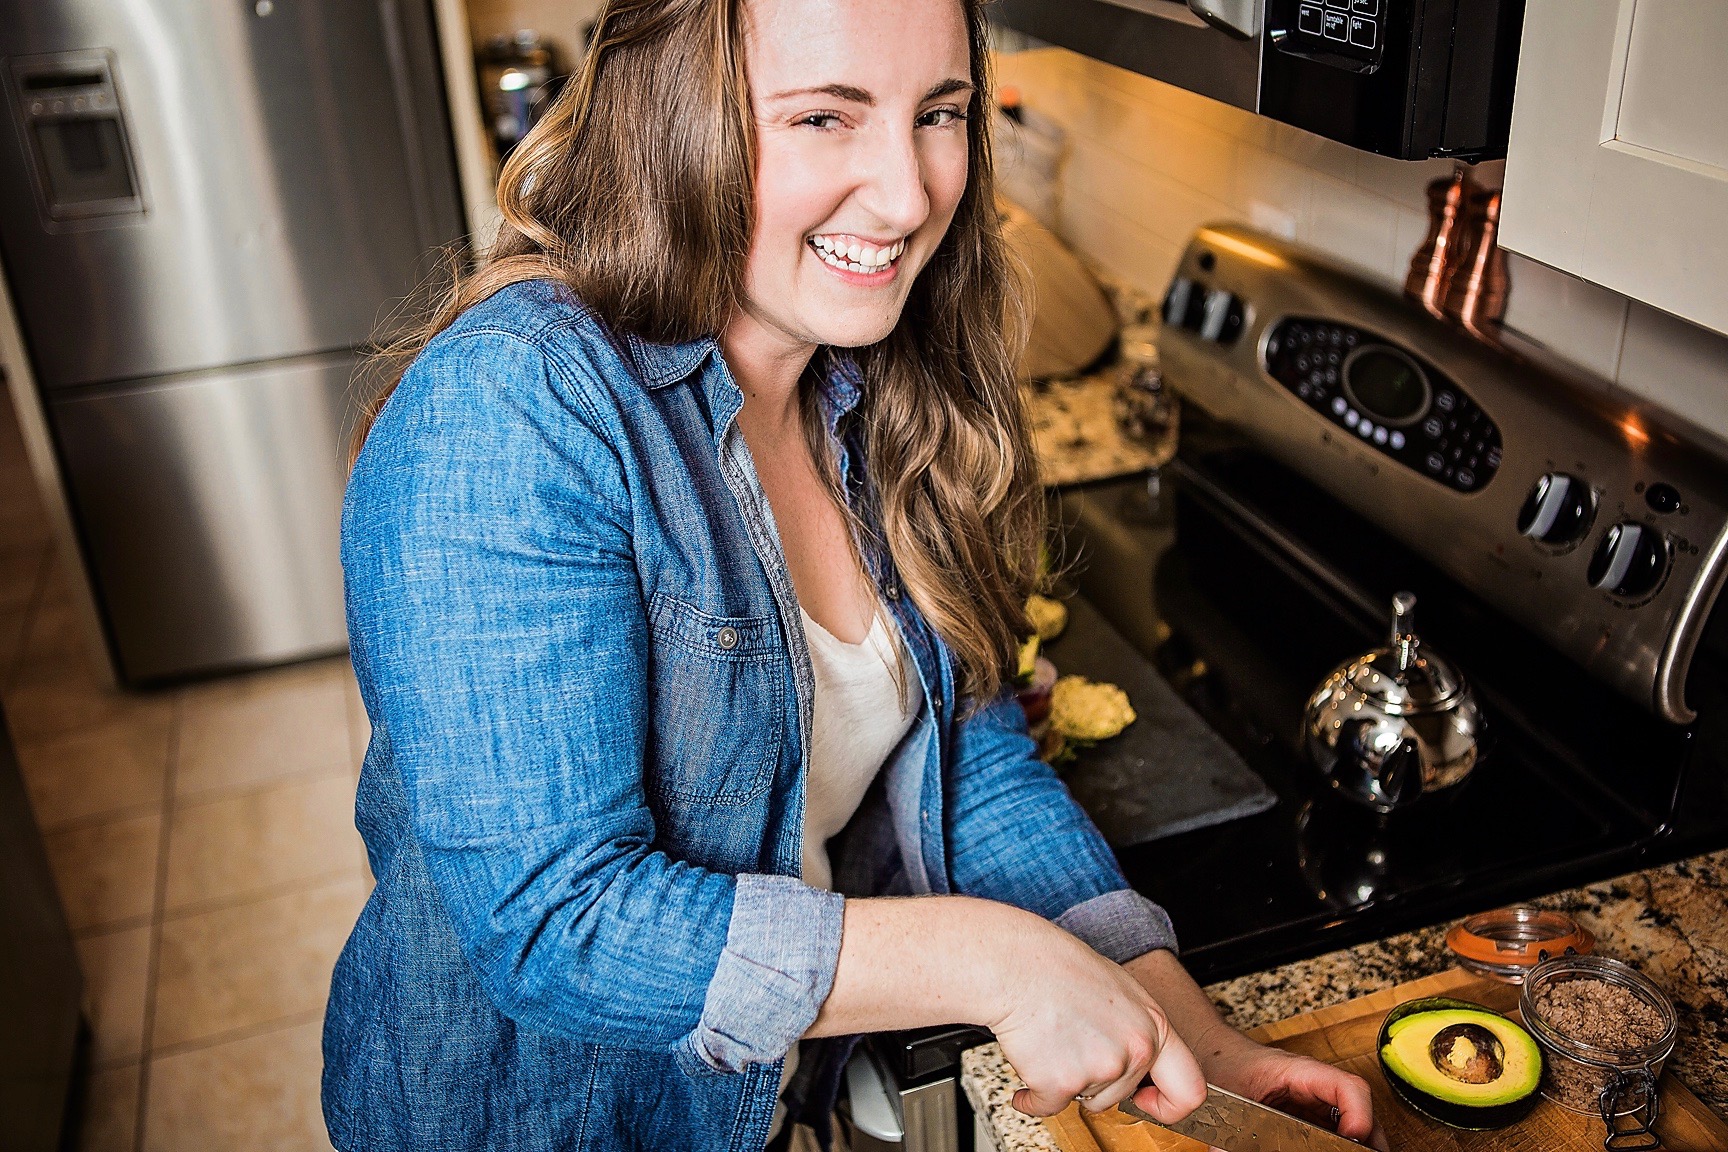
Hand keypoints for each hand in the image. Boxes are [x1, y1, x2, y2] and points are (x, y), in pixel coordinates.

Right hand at [984, 917, 1206, 1120]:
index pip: (1189, 1089)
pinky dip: (1033, 1096)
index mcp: (1154, 1026)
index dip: (1170, 1106)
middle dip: (1096, 1082)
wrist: (1015, 963)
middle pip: (1120, 1096)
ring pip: (1086, 1098)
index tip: (1147, 1101)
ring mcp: (1100, 1069)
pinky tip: (1029, 1064)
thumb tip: (1142, 1064)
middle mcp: (1135, 1050)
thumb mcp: (1120, 992)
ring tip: (1052, 1039)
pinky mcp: (1061, 1084)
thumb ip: (1137, 1030)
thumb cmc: (1059, 968)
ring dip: (1066, 1080)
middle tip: (1074, 1049)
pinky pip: (1048, 1106)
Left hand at [1193, 1028, 1390, 1151]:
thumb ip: (1234, 1131)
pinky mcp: (1306, 1117)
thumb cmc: (1223, 1064)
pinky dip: (1338, 1144)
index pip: (1348, 1087)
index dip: (1360, 1114)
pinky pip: (1332, 1131)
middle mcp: (1314, 1086)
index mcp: (1301, 1072)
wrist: (1213, 1053)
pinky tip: (1330, 1151)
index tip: (1354, 1138)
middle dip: (1367, 1139)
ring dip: (1356, 1143)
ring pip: (1351, 1123)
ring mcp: (1312, 1102)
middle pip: (1358, 1110)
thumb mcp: (1229, 1098)